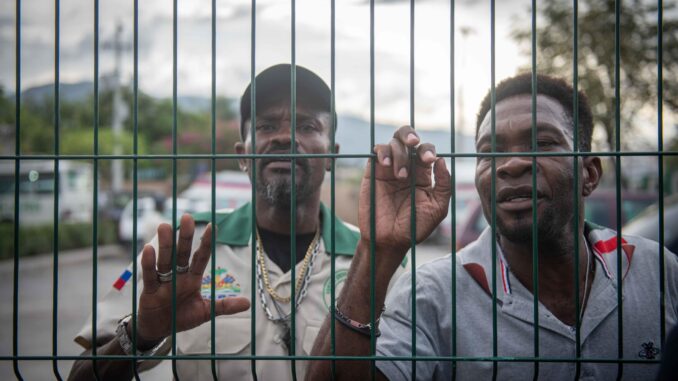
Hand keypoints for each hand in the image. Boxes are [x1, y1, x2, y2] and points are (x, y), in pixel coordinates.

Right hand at [136, 214, 249, 344]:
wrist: (159, 330)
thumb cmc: (182, 317)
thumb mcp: (205, 312)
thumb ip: (224, 306)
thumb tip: (248, 303)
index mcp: (192, 278)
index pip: (201, 258)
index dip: (206, 243)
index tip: (213, 226)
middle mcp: (178, 276)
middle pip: (182, 253)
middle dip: (185, 236)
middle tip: (187, 217)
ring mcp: (163, 281)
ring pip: (165, 260)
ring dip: (165, 244)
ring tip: (164, 226)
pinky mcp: (149, 290)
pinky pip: (149, 275)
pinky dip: (149, 263)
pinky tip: (149, 248)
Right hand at [359, 126, 450, 259]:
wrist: (390, 240)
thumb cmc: (415, 227)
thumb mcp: (437, 208)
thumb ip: (444, 185)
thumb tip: (441, 160)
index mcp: (422, 174)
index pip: (425, 151)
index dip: (428, 150)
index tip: (429, 161)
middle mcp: (405, 167)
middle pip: (406, 138)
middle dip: (409, 134)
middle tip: (413, 142)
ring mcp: (388, 169)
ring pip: (392, 143)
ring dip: (399, 154)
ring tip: (400, 175)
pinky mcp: (373, 173)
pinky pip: (376, 152)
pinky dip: (382, 152)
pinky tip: (386, 165)